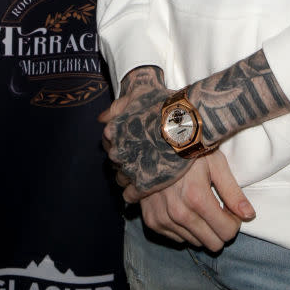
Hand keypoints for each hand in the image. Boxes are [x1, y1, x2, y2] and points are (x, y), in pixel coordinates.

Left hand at [99, 68, 191, 194]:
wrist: (188, 122)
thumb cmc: (165, 105)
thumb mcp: (138, 94)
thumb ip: (117, 107)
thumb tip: (101, 118)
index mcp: (114, 131)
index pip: (108, 143)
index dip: (121, 142)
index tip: (133, 141)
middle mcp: (118, 152)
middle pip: (115, 161)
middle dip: (126, 158)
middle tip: (143, 154)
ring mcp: (130, 169)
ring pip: (122, 178)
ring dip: (131, 174)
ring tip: (147, 168)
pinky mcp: (143, 185)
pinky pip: (130, 195)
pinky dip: (135, 192)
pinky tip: (147, 184)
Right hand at [139, 151, 255, 250]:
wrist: (154, 145)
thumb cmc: (189, 150)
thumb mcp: (216, 163)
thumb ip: (233, 192)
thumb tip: (249, 215)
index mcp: (197, 198)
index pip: (226, 232)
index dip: (234, 222)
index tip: (230, 209)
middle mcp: (178, 213)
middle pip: (212, 243)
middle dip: (220, 229)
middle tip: (218, 209)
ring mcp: (163, 219)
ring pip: (195, 242)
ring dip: (202, 229)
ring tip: (200, 206)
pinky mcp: (152, 222)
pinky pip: (177, 238)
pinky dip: (185, 228)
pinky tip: (185, 208)